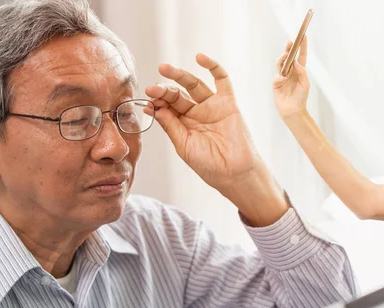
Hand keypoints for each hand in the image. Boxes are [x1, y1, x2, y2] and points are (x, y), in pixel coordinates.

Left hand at [145, 54, 258, 192]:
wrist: (235, 173)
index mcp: (184, 124)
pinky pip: (222, 80)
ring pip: (194, 84)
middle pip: (177, 94)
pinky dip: (212, 66)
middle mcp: (197, 113)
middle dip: (164, 90)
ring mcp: (213, 106)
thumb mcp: (184, 145)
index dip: (157, 101)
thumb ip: (170, 125)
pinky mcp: (228, 103)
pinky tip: (200, 58)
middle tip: (153, 88)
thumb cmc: (209, 165)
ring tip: (164, 69)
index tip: (148, 100)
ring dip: (179, 75)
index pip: (167, 106)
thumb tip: (153, 106)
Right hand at [272, 36, 309, 119]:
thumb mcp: (305, 83)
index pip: (300, 56)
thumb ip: (301, 72)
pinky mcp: (276, 84)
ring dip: (282, 59)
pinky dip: (279, 77)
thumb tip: (295, 62)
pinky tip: (282, 79)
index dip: (302, 46)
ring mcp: (282, 77)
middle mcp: (290, 72)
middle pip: (289, 57)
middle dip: (289, 48)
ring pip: (280, 64)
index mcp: (299, 71)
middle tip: (290, 42)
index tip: (303, 35)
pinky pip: (276, 77)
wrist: (293, 111)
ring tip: (285, 56)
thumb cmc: (301, 98)